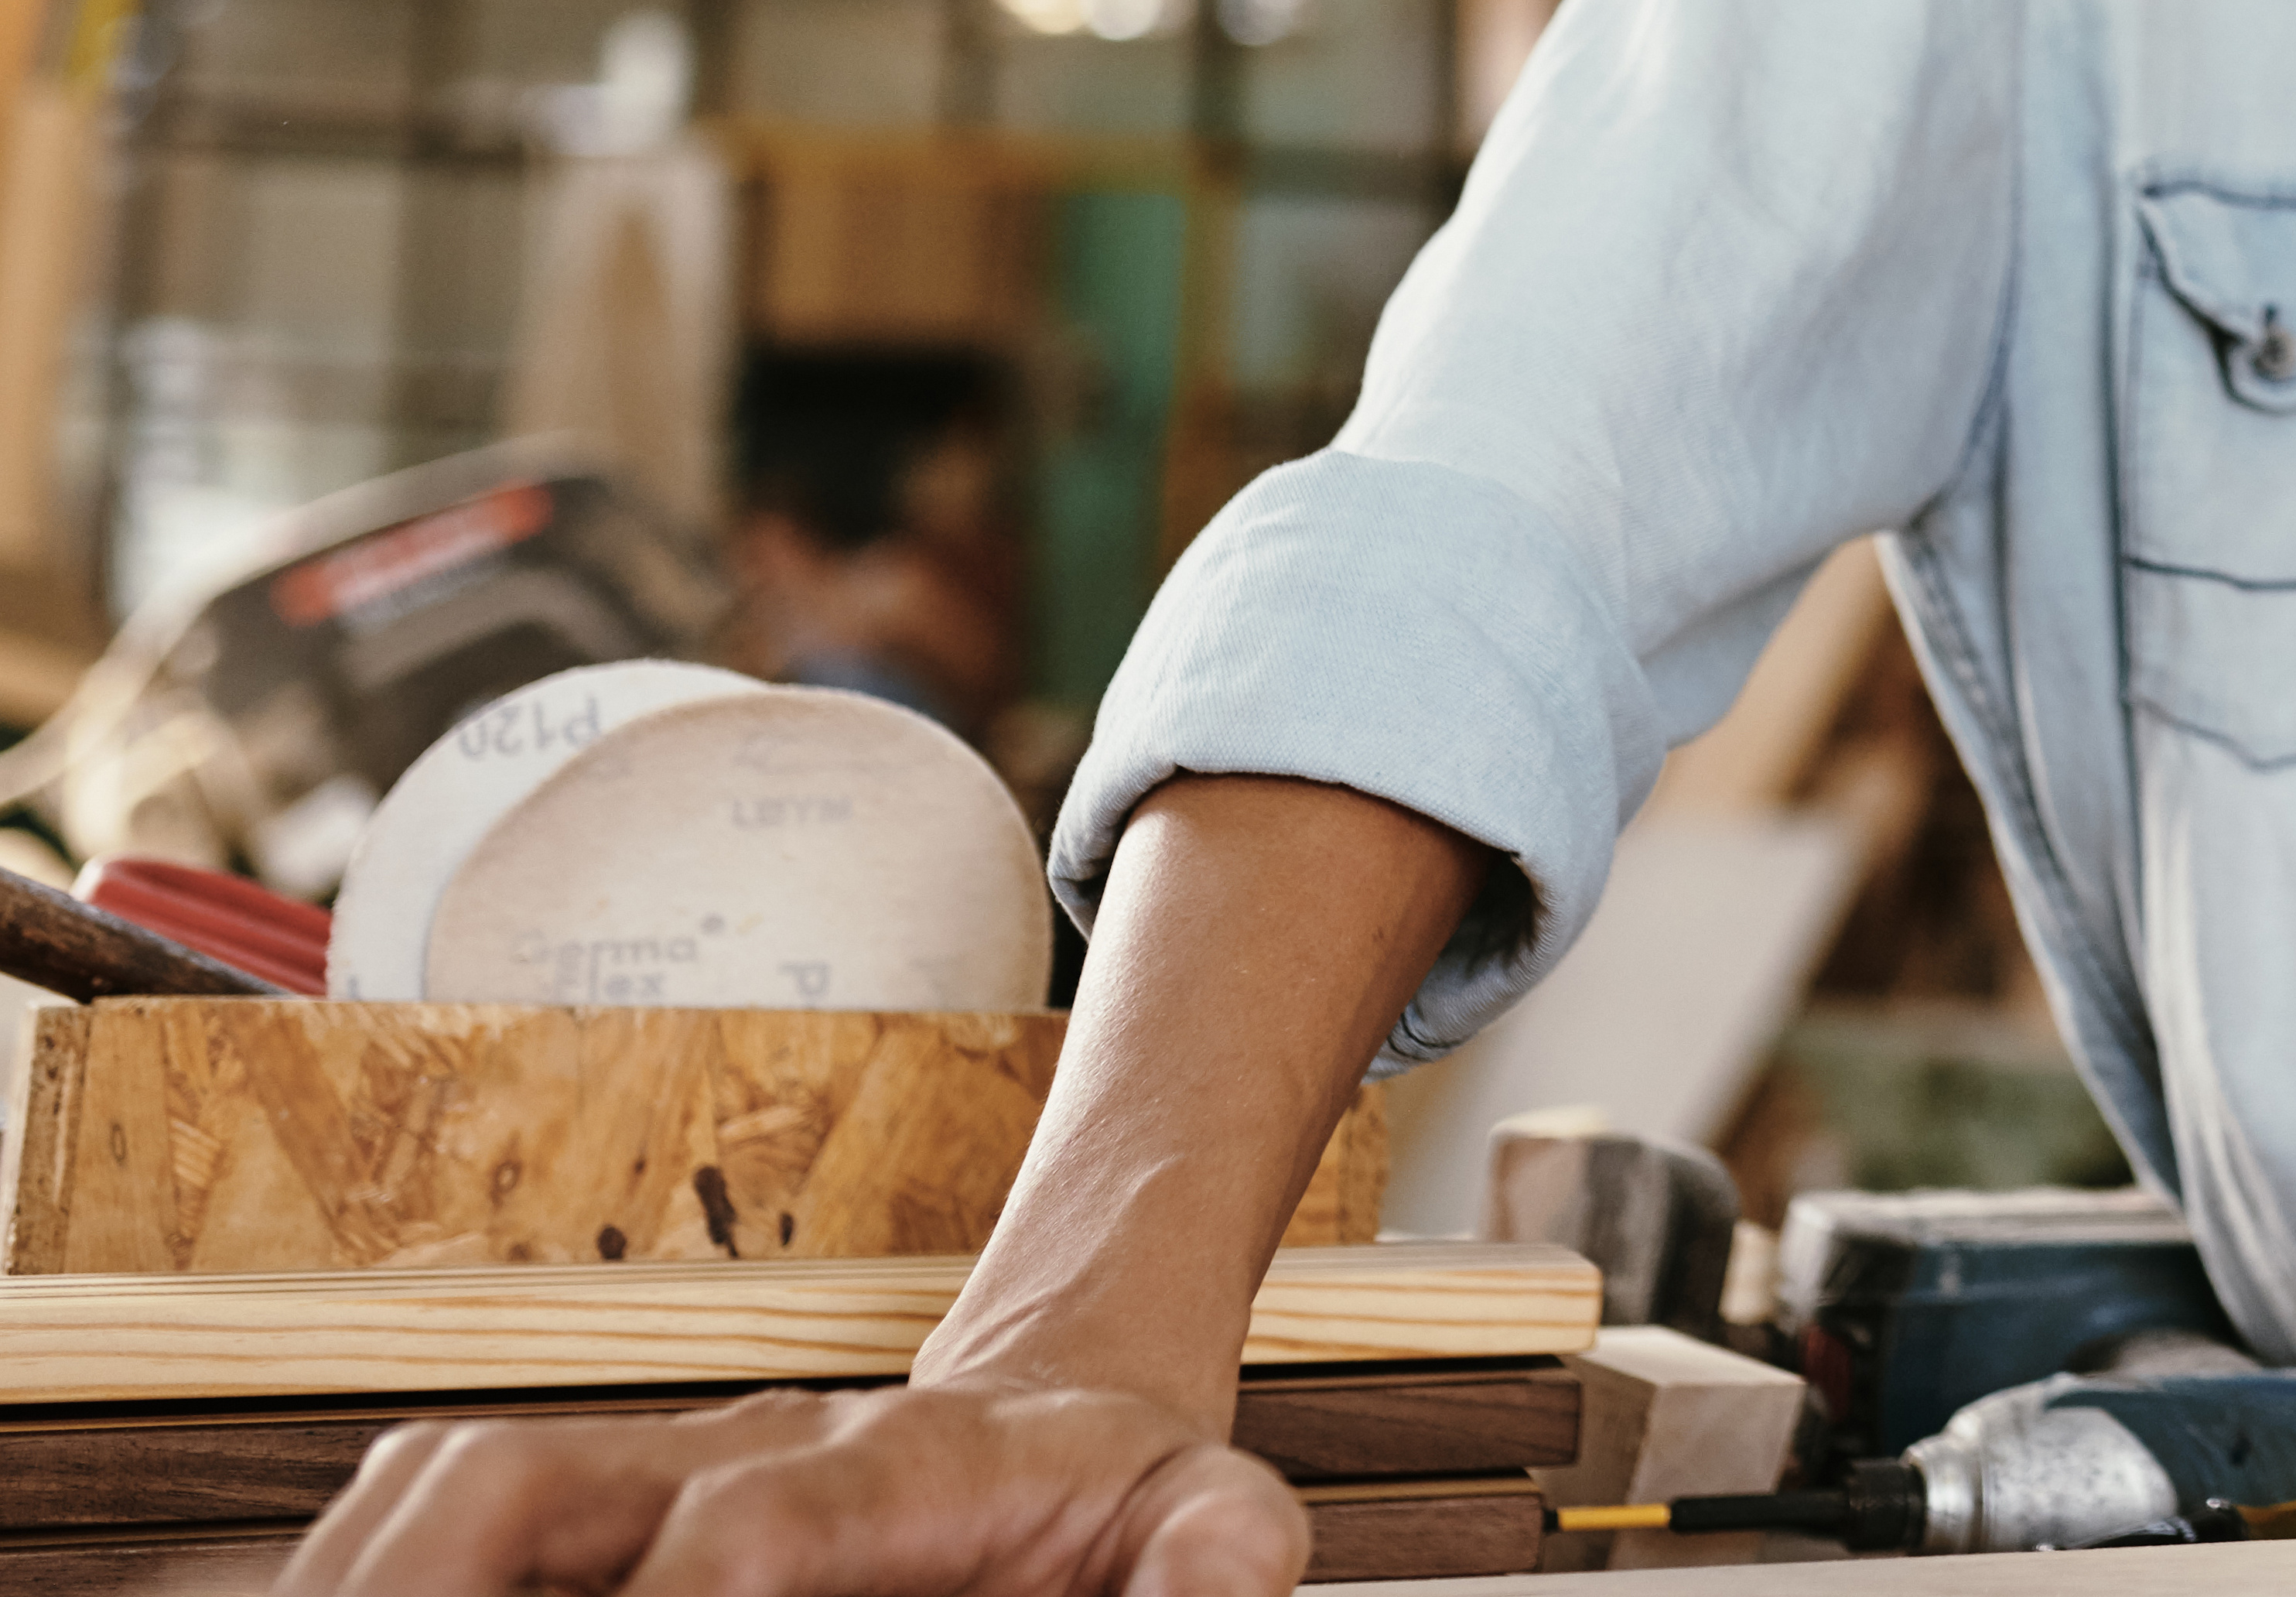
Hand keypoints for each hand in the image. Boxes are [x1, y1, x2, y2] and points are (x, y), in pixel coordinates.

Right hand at [279, 1383, 1299, 1596]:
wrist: (1075, 1419)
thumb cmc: (1129, 1503)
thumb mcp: (1211, 1523)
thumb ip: (1216, 1552)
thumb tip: (1222, 1571)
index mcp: (901, 1466)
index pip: (752, 1519)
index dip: (699, 1577)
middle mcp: (747, 1447)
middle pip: (525, 1484)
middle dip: (441, 1580)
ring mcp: (657, 1469)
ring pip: (455, 1490)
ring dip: (371, 1572)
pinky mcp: (603, 1504)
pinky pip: (440, 1511)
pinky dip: (372, 1565)